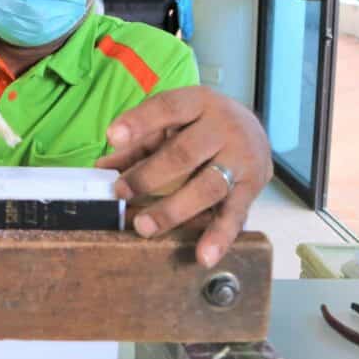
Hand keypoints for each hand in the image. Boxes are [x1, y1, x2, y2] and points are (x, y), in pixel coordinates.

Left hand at [95, 86, 272, 267]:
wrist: (255, 131)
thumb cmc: (200, 126)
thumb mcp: (172, 123)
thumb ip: (139, 142)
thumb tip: (102, 168)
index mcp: (199, 103)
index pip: (167, 107)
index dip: (139, 121)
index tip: (112, 136)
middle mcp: (223, 128)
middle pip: (184, 153)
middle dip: (149, 175)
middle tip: (120, 192)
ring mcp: (241, 159)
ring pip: (207, 186)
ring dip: (173, 209)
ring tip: (144, 226)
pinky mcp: (251, 188)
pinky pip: (234, 214)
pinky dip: (218, 237)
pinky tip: (202, 256)